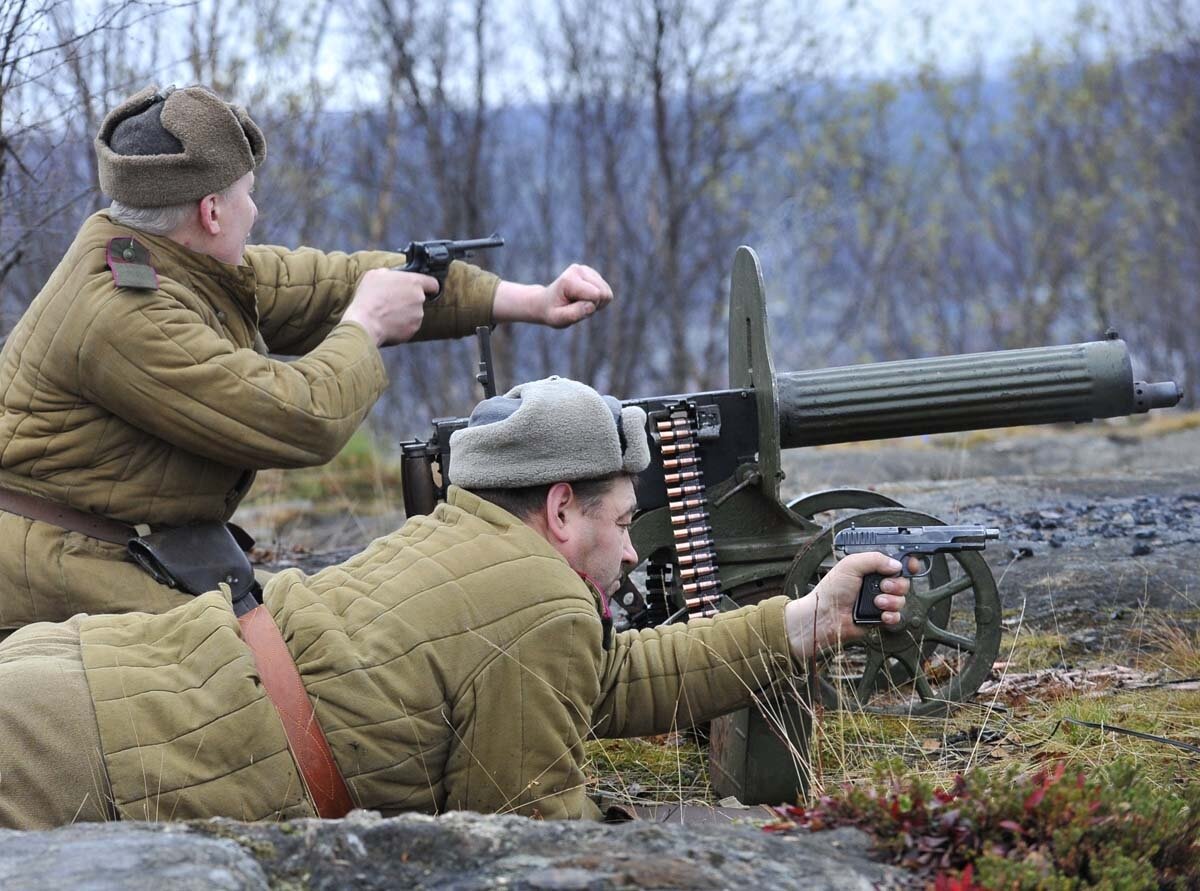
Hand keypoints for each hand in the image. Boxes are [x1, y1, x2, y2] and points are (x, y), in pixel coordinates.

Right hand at [341, 269, 436, 345]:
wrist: (364, 323)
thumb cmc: (369, 297)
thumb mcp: (375, 275)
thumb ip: (390, 273)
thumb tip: (391, 275)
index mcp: (413, 282)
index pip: (433, 283)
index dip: (428, 286)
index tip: (425, 288)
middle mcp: (419, 298)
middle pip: (420, 298)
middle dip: (409, 300)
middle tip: (393, 301)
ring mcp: (418, 316)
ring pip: (414, 313)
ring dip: (405, 313)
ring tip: (387, 313)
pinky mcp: (412, 330)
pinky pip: (409, 325)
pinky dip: (401, 325)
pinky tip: (388, 323)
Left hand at [492, 264, 613, 327]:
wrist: (545, 302)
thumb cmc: (552, 312)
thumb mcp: (558, 319)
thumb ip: (573, 314)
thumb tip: (591, 306)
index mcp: (569, 279)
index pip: (595, 295)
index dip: (589, 308)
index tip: (573, 308)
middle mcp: (579, 270)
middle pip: (604, 293)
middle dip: (594, 305)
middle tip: (576, 307)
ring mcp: (587, 270)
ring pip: (607, 293)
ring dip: (596, 303)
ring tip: (579, 304)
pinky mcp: (593, 273)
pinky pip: (607, 292)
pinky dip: (598, 300)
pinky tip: (584, 299)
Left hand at [784, 552, 911, 661]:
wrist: (826, 616)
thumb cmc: (831, 590)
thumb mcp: (851, 565)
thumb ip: (875, 559)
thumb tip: (897, 564)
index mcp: (870, 567)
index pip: (895, 562)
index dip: (906, 563)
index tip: (910, 566)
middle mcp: (877, 583)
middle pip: (903, 581)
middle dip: (896, 584)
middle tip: (882, 586)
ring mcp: (879, 600)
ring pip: (902, 599)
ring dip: (891, 601)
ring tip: (876, 602)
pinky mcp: (880, 617)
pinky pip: (897, 616)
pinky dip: (891, 615)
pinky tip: (881, 615)